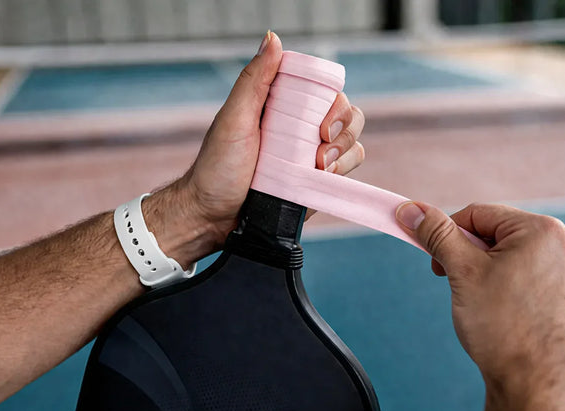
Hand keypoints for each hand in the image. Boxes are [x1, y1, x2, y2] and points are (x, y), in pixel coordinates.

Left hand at [146, 31, 364, 266]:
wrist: (213, 217)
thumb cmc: (217, 167)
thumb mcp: (233, 118)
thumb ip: (255, 80)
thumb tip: (272, 39)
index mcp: (283, 107)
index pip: (325, 91)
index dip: (334, 103)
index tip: (322, 123)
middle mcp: (300, 129)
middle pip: (347, 115)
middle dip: (344, 129)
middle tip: (321, 147)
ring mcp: (310, 157)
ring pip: (352, 143)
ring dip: (344, 153)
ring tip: (317, 168)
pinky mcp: (315, 184)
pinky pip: (346, 172)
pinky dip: (342, 174)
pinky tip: (320, 180)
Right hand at [396, 201, 564, 410]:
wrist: (540, 387)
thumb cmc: (504, 330)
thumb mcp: (462, 272)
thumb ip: (437, 235)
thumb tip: (411, 209)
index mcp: (544, 230)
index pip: (478, 215)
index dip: (448, 235)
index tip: (435, 262)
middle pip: (499, 235)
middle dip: (472, 257)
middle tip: (458, 286)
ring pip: (517, 258)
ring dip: (491, 274)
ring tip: (484, 307)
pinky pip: (535, 280)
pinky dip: (514, 291)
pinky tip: (506, 317)